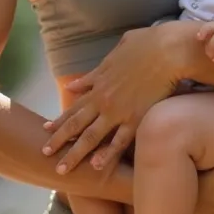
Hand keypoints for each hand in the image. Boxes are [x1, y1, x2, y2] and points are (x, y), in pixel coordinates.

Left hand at [42, 23, 190, 173]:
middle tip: (44, 154)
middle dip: (59, 140)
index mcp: (99, 82)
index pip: (75, 105)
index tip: (46, 129)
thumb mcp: (116, 52)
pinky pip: (120, 141)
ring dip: (75, 154)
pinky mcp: (137, 118)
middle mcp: (104, 100)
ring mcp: (119, 111)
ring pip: (91, 137)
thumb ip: (95, 72)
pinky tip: (96, 166)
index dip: (60, 119)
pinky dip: (107, 154)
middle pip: (76, 124)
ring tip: (62, 170)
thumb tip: (77, 83)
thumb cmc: (147, 43)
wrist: (169, 50)